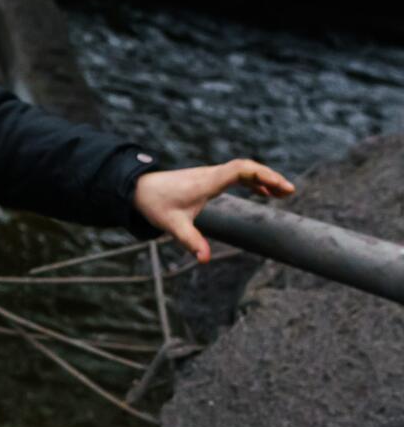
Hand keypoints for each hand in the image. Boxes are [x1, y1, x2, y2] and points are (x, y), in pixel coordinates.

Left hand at [133, 159, 294, 261]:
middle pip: (247, 167)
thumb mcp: (173, 226)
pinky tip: (263, 193)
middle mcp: (211, 174)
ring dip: (263, 179)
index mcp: (207, 181)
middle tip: (290, 191)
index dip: (263, 176)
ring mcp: (210, 175)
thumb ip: (191, 241)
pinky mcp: (208, 179)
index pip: (241, 170)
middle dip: (270, 177)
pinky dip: (252, 182)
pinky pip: (236, 175)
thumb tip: (204, 260)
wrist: (137, 189)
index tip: (281, 187)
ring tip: (285, 193)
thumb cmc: (155, 204)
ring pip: (243, 170)